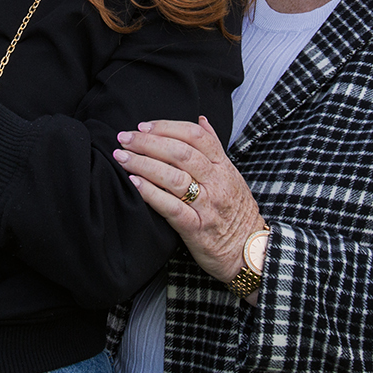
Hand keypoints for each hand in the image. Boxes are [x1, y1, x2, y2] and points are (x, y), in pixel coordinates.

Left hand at [114, 116, 263, 283]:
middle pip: (180, 153)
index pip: (195, 136)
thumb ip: (215, 147)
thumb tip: (201, 119)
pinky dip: (151, 193)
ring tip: (122, 157)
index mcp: (223, 167)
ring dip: (143, 164)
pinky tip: (134, 183)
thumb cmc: (237, 212)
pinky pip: (172, 208)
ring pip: (173, 177)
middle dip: (148, 142)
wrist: (251, 252)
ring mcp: (207, 205)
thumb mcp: (232, 175)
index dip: (167, 127)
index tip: (144, 126)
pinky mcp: (196, 228)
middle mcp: (216, 182)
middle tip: (125, 138)